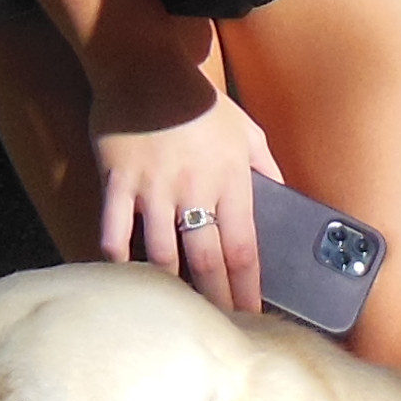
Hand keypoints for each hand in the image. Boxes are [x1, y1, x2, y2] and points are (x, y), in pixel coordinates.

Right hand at [90, 46, 283, 314]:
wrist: (146, 68)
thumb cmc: (200, 103)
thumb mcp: (246, 130)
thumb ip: (267, 168)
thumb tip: (286, 199)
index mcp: (231, 181)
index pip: (244, 248)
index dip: (249, 288)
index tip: (253, 316)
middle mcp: (195, 191)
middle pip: (208, 260)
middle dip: (217, 301)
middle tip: (221, 333)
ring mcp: (153, 189)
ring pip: (163, 254)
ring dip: (172, 290)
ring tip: (178, 320)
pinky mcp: (117, 183)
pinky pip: (114, 232)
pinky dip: (117, 261)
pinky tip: (124, 285)